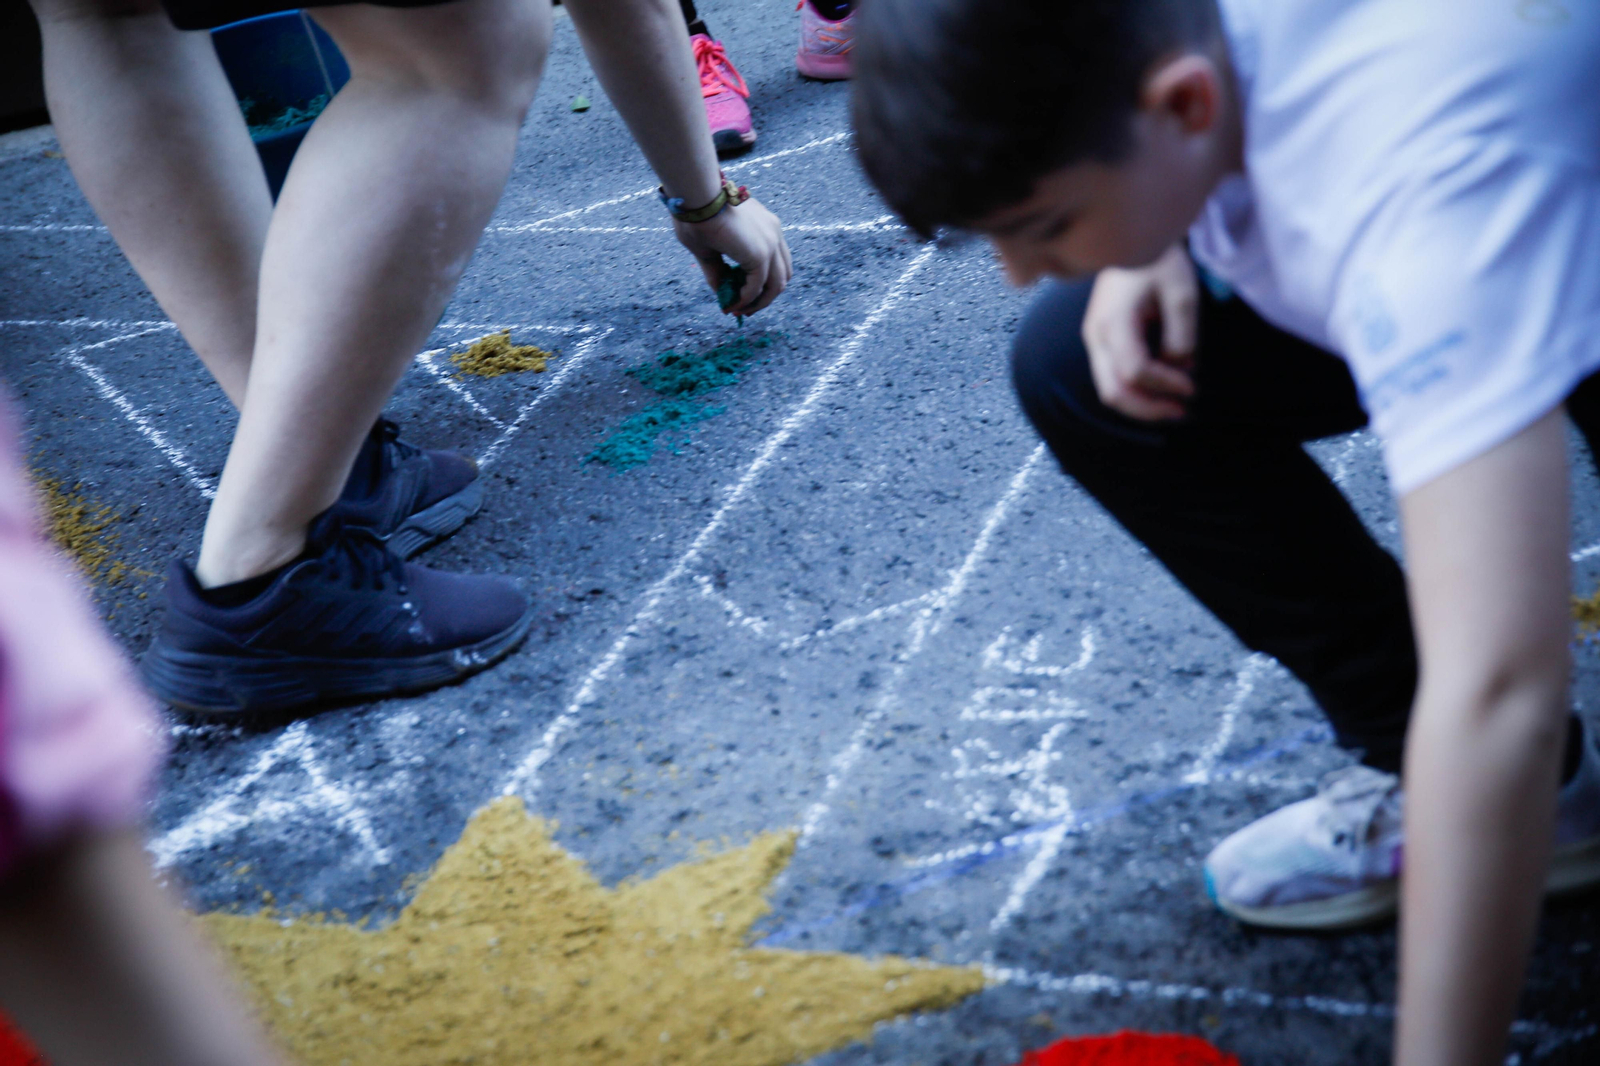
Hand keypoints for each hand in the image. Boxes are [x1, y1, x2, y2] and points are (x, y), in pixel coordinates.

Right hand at [672, 194, 792, 315]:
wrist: (695, 197)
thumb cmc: (696, 215)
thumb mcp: (709, 249)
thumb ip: (719, 271)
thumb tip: (722, 294)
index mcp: (766, 225)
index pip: (776, 261)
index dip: (763, 282)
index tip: (743, 295)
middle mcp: (774, 232)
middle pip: (782, 275)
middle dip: (764, 296)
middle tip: (744, 309)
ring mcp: (771, 243)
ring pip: (776, 286)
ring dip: (758, 303)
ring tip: (738, 311)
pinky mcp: (761, 254)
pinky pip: (758, 287)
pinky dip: (746, 300)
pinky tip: (732, 305)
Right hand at [1081, 243, 1198, 420]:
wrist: (1131, 238)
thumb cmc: (1158, 261)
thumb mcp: (1181, 294)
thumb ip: (1182, 336)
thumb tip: (1181, 367)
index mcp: (1113, 323)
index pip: (1135, 371)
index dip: (1165, 385)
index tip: (1193, 386)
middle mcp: (1095, 336)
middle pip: (1113, 392)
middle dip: (1148, 409)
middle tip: (1180, 411)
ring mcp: (1093, 339)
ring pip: (1109, 389)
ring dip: (1140, 404)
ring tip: (1171, 405)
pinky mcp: (1099, 339)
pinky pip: (1111, 377)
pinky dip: (1134, 390)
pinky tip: (1158, 388)